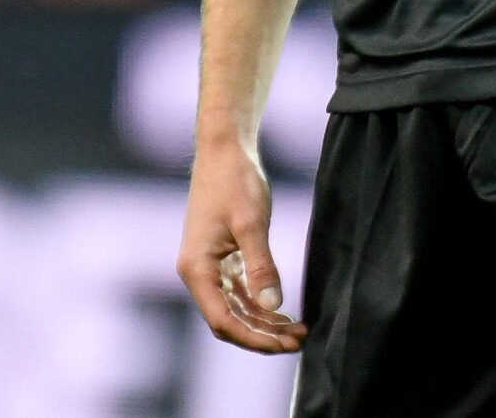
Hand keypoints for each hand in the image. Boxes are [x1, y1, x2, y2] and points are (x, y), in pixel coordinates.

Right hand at [177, 136, 306, 353]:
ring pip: (236, 309)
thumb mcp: (251, 223)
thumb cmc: (234, 181)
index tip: (283, 345)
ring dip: (264, 323)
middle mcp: (199, 273)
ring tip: (297, 331)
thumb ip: (261, 266)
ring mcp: (210, 266)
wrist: (226, 150)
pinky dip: (260, 305)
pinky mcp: (222, 258)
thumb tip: (272, 306)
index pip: (222, 320)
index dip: (253, 338)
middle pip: (229, 320)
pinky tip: (282, 312)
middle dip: (262, 335)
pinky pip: (239, 293)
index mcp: (197, 269)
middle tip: (298, 341)